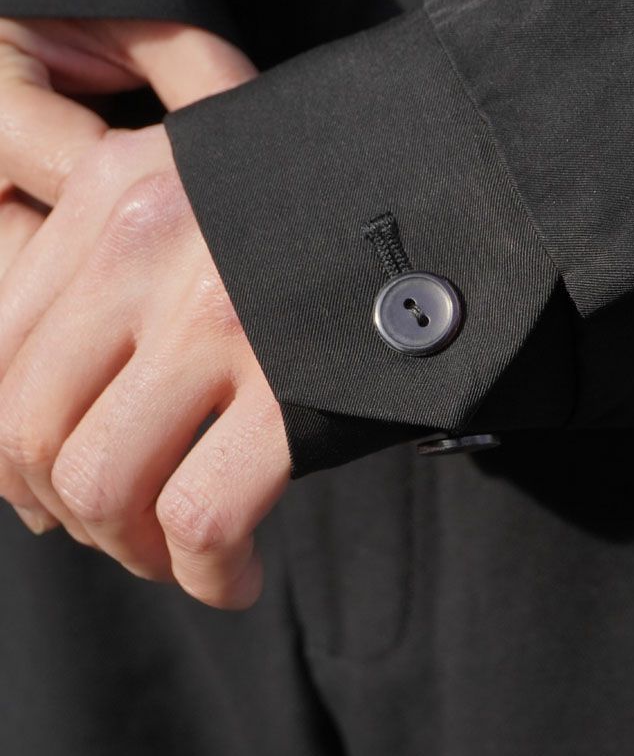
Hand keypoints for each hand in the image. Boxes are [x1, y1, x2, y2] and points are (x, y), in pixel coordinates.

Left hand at [0, 19, 289, 608]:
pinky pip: (200, 520)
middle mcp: (146, 245)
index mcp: (112, 189)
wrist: (466, 178)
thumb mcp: (204, 188)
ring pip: (101, 484)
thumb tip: (50, 406)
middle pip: (33, 429)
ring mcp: (216, 313)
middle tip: (123, 536)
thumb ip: (122, 259)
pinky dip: (207, 575)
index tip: (53, 493)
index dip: (11, 451)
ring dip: (131, 550)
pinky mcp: (290, 384)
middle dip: (70, 514)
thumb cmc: (332, 198)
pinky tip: (237, 577)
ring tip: (178, 557)